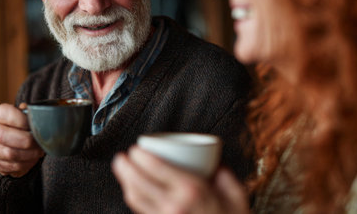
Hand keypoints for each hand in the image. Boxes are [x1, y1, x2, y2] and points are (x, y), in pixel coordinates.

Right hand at [0, 102, 44, 176]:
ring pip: (9, 154)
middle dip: (27, 141)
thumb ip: (29, 113)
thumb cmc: (21, 126)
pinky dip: (26, 164)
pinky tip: (32, 159)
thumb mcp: (25, 115)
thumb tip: (37, 116)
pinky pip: (11, 166)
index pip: (5, 114)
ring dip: (29, 155)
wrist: (8, 141)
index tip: (35, 126)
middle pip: (3, 136)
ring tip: (39, 151)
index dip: (23, 121)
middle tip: (40, 142)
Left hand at [112, 145, 248, 213]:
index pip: (157, 167)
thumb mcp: (236, 194)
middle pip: (138, 183)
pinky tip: (133, 190)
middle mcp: (174, 205)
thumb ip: (223, 172)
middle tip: (121, 157)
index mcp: (192, 190)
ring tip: (123, 171)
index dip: (141, 156)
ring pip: (135, 199)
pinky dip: (134, 198)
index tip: (135, 148)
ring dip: (125, 182)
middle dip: (124, 167)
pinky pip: (141, 212)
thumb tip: (213, 159)